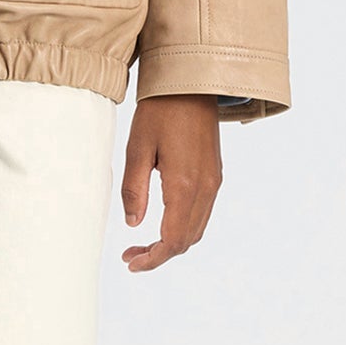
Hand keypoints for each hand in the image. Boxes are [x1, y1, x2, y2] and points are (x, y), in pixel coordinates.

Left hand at [120, 94, 221, 272]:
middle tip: (130, 255)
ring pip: (196, 229)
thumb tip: (133, 225)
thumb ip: (135, 190)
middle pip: (187, 240)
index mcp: (184, 184)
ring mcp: (214, 182)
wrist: (193, 82)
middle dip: (159, 255)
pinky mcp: (215, 174)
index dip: (152, 258)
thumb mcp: (137, 148)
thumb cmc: (161, 110)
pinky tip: (162, 222)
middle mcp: (205, 188)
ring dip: (172, 242)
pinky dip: (183, 227)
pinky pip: (202, 213)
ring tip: (142, 244)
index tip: (130, 262)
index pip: (173, 239)